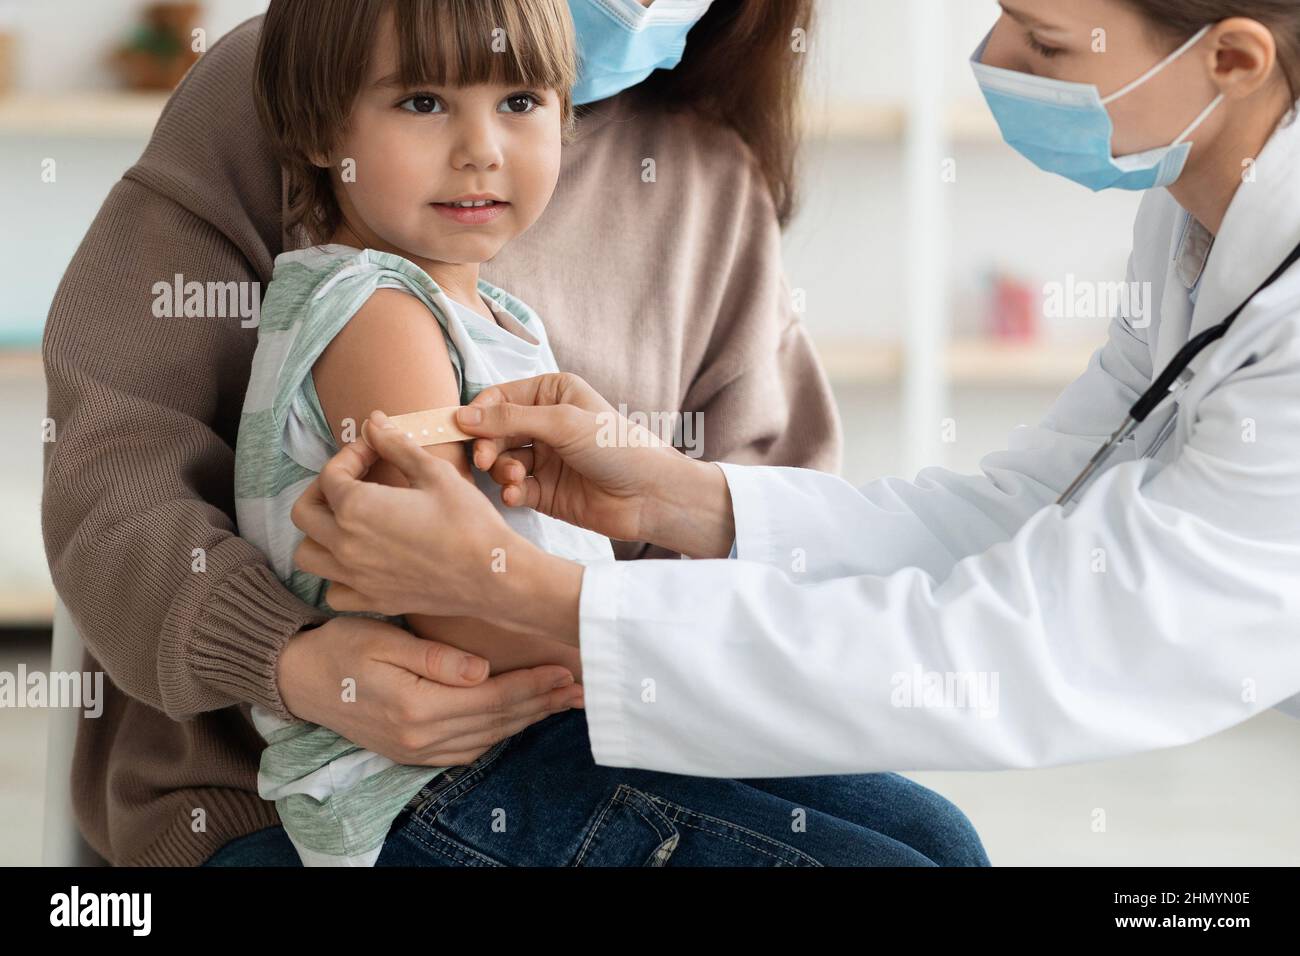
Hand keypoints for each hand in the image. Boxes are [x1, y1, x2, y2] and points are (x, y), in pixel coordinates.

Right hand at [277, 615, 582, 766]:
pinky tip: (519, 719)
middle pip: (498, 722)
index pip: (492, 698)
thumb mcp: (384, 639)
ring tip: (562, 702)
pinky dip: (499, 734)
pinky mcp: (411, 752)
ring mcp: (416, 750)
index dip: (533, 685)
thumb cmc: (340, 647)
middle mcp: (421, 737)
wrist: (298, 680)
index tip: (567, 671)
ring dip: (528, 720)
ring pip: (488, 738)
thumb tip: (482, 670)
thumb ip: (435, 659)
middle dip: (543, 703)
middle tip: (581, 688)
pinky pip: (468, 750)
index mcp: (417, 707)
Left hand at [291, 409, 583, 636]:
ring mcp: (356, 577)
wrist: (492, 574)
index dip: (350, 454)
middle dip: (322, 490)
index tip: (374, 449)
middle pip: (305, 512)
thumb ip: (396, 445)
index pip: (331, 473)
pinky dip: (336, 576)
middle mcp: (346, 544)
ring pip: (308, 554)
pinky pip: (333, 591)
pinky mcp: (373, 600)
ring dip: (319, 534)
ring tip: (347, 521)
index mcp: (356, 507)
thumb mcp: (434, 473)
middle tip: (352, 481)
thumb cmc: (468, 521)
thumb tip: (373, 422)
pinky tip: (360, 561)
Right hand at [456, 372, 734, 557]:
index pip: (499, 397)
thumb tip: (462, 415)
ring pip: (500, 462)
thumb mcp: (562, 423)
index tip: (460, 429)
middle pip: (494, 431)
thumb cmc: (617, 447)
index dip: (477, 413)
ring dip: (500, 471)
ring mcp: (545, 458)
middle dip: (486, 445)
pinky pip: (514, 488)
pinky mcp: (546, 491)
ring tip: (516, 479)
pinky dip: (511, 491)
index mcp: (552, 393)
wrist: (651, 495)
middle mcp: (546, 423)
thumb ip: (509, 419)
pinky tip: (518, 495)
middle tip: (484, 460)